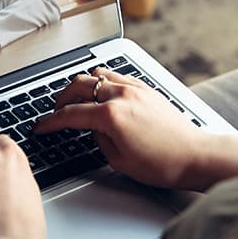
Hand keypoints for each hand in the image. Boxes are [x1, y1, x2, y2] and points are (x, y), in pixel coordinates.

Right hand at [33, 69, 213, 189]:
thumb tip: (94, 129)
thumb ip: (100, 139)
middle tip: (56, 111)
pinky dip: (104, 82)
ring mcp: (137, 89)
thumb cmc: (164, 164)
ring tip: (77, 99)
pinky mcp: (148, 89)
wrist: (196, 156)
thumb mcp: (119, 160)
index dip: (51, 122)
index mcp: (111, 115)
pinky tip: (103, 94)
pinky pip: (118, 76)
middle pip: (80, 85)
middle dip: (62, 98)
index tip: (41, 126)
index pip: (71, 114)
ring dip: (83, 85)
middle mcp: (123, 96)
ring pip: (99, 74)